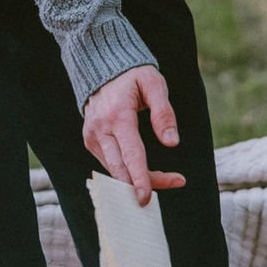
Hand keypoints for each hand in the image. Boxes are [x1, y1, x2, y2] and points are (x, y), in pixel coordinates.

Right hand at [83, 65, 185, 206]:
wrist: (102, 67)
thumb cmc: (133, 76)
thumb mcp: (154, 84)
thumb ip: (163, 113)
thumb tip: (172, 142)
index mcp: (117, 116)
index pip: (131, 154)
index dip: (141, 178)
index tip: (146, 198)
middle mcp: (100, 130)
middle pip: (121, 169)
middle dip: (145, 183)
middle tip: (175, 181)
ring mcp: (92, 137)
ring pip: (115, 170)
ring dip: (138, 179)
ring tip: (168, 176)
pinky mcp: (91, 141)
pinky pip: (110, 164)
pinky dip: (127, 172)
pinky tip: (145, 171)